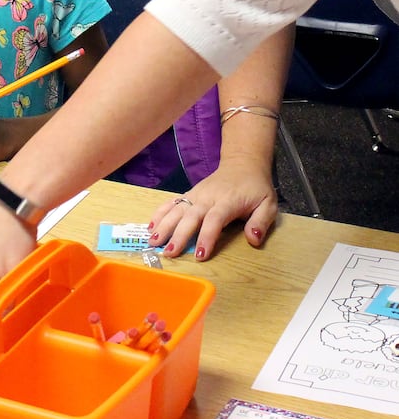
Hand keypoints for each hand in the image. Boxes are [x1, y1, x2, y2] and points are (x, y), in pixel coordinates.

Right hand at [146, 154, 277, 259]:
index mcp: (228, 201)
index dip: (207, 236)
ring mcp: (196, 194)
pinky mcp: (190, 194)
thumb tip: (252, 239)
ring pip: (177, 209)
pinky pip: (172, 202)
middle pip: (190, 216)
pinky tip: (151, 226)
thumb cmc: (256, 188)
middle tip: (169, 253)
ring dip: (164, 225)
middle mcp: (208, 197)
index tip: (200, 254)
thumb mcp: (268, 204)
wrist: (242, 164)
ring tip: (153, 241)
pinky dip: (160, 213)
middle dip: (178, 234)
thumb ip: (261, 222)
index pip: (214, 219)